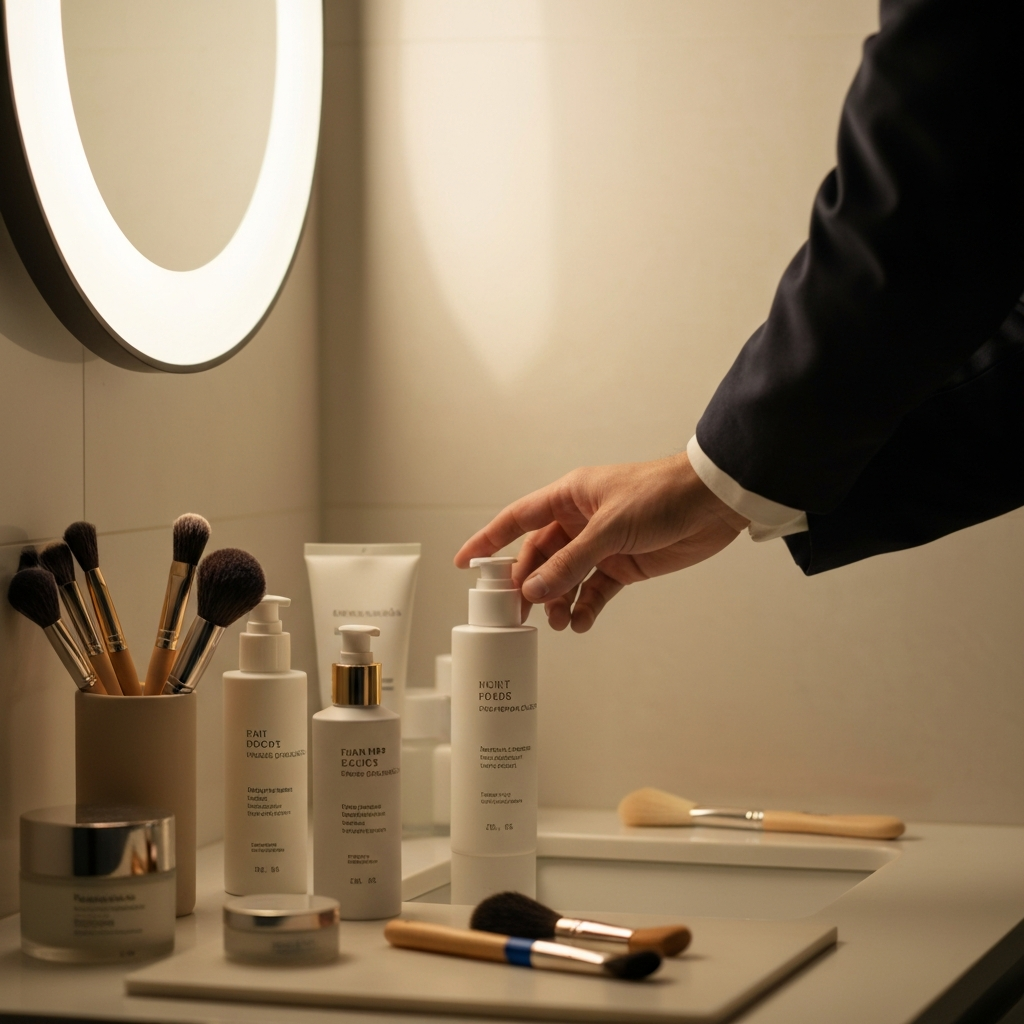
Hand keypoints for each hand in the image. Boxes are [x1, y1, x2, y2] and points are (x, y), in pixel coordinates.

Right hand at [454, 452, 748, 631]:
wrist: (712, 503)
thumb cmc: (661, 496)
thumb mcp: (609, 529)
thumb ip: (570, 563)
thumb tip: (534, 590)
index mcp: (569, 497)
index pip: (516, 520)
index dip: (488, 541)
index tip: (464, 563)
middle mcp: (580, 520)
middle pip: (539, 557)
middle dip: (528, 585)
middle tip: (518, 614)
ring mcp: (601, 545)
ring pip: (566, 578)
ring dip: (558, 600)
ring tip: (556, 622)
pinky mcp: (624, 565)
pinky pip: (594, 591)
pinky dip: (585, 608)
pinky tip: (580, 623)